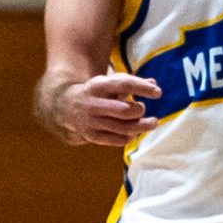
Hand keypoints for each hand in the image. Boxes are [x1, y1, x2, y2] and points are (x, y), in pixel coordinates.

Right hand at [43, 70, 160, 146]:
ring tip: (153, 123)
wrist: (64, 106)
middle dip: (139, 110)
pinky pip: (116, 139)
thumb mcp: (108, 83)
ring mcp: (92, 122)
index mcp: (97, 85)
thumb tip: (154, 84)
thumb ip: (131, 83)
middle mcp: (93, 104)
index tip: (158, 93)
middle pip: (125, 110)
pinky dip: (129, 136)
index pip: (123, 84)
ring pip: (123, 128)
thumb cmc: (95, 93)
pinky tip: (135, 132)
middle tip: (143, 109)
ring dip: (142, 126)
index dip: (142, 88)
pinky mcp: (92, 136)